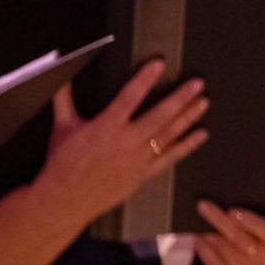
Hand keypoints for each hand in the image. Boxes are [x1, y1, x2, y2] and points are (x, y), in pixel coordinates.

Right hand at [37, 61, 208, 227]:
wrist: (64, 200)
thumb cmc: (62, 164)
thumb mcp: (62, 126)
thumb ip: (64, 98)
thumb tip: (61, 75)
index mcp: (105, 127)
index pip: (129, 97)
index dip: (145, 79)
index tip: (159, 64)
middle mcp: (125, 142)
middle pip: (159, 116)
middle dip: (181, 97)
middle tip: (197, 84)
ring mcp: (137, 159)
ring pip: (169, 135)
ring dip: (188, 117)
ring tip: (203, 102)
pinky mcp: (143, 174)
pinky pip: (170, 158)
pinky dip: (188, 145)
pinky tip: (200, 135)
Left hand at [192, 200, 264, 264]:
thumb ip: (258, 230)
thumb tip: (232, 213)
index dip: (250, 221)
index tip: (233, 211)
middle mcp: (262, 263)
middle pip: (239, 238)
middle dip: (220, 220)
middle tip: (204, 207)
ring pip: (222, 249)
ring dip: (209, 234)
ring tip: (200, 225)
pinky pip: (212, 263)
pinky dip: (204, 250)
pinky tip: (200, 242)